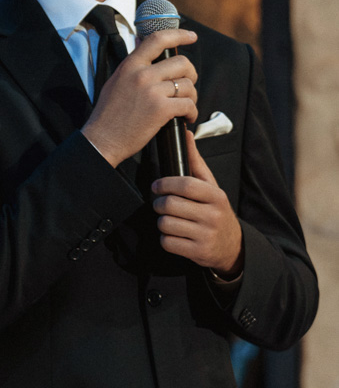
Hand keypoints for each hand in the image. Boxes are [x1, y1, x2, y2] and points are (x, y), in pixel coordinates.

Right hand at [83, 27, 198, 166]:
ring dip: (192, 97)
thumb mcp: (115, 82)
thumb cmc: (108, 115)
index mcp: (130, 66)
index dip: (179, 35)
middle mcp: (142, 74)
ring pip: (188, 85)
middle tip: (188, 87)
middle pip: (182, 63)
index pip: (158, 39)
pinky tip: (186, 118)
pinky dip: (192, 113)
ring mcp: (152, 91)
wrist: (102, 140)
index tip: (192, 36)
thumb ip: (132, 66)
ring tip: (185, 107)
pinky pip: (188, 104)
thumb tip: (143, 46)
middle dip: (191, 75)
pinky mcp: (161, 109)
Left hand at [151, 132, 242, 274]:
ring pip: (165, 224)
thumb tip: (187, 135)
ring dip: (162, 222)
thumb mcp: (211, 187)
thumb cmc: (215, 211)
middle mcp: (212, 215)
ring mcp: (205, 235)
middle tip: (161, 204)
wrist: (231, 245)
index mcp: (216, 196)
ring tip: (169, 220)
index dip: (165, 184)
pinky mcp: (198, 252)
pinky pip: (167, 242)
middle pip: (170, 205)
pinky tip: (174, 235)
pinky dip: (166, 239)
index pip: (185, 184)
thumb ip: (196, 162)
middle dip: (159, 204)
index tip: (157, 185)